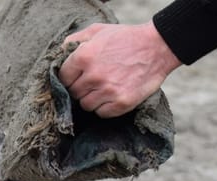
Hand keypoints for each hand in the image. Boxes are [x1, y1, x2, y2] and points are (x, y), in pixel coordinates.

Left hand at [59, 21, 180, 117]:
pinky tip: (112, 95)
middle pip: (73, 93)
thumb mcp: (97, 31)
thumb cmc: (125, 38)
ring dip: (91, 99)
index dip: (69, 78)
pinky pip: (101, 113)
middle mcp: (94, 75)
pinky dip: (104, 107)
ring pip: (86, 105)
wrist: (157, 47)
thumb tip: (58, 54)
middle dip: (80, 88)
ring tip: (103, 87)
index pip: (63, 78)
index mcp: (84, 56)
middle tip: (92, 81)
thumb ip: (74, 40)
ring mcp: (108, 91)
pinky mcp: (121, 103)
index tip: (76, 77)